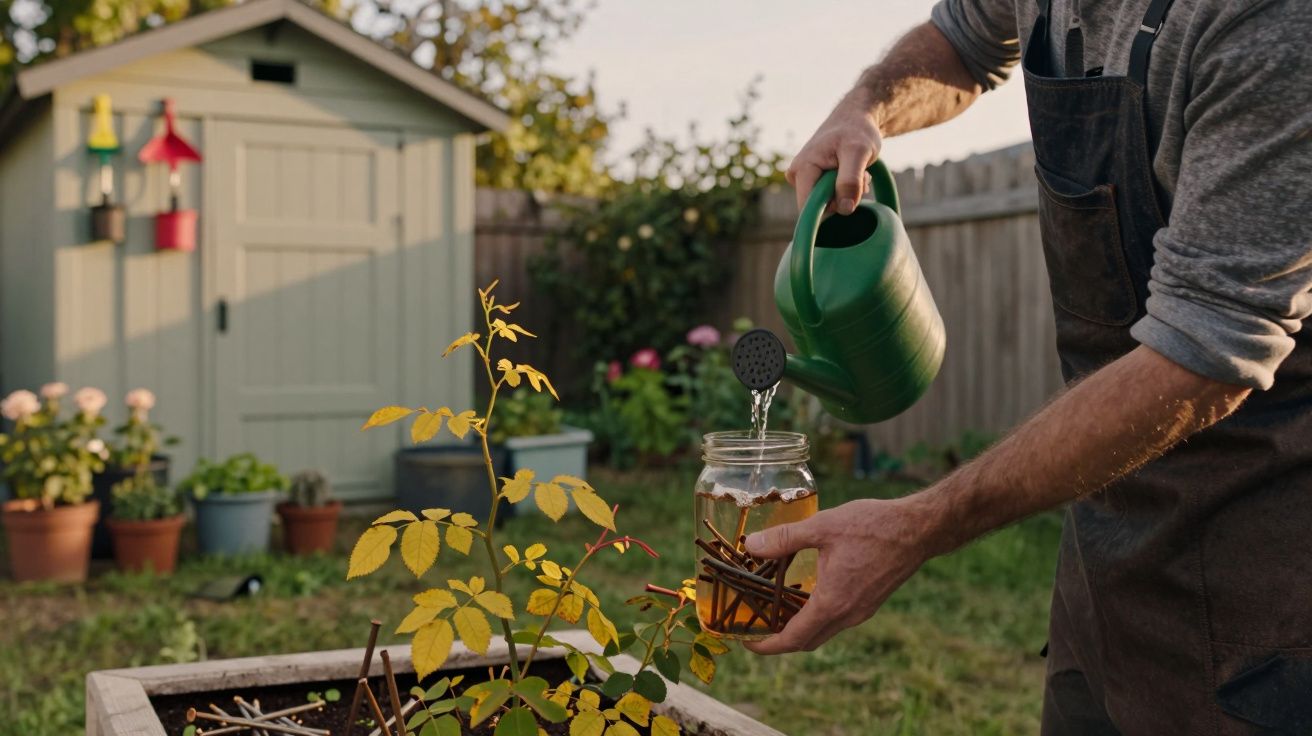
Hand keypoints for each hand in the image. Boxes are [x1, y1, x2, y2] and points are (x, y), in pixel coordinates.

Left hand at [741, 497, 930, 654]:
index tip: (746, 642)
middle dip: (779, 640)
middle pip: (806, 641)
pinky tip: (806, 593)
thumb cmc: (873, 526)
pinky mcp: (869, 602)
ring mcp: (861, 611)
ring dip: (798, 628)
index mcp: (832, 603)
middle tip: (756, 626)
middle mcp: (847, 615)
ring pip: (823, 631)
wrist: (919, 529)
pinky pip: (837, 620)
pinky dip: (816, 616)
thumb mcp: (822, 526)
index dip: (766, 646)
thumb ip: (784, 538)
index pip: (792, 639)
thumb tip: (751, 545)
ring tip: (776, 610)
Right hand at [787, 91, 882, 215]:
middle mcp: (796, 175)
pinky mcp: (811, 179)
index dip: (832, 207)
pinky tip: (850, 172)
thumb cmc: (857, 131)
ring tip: (856, 171)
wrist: (857, 117)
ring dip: (846, 192)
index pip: (809, 208)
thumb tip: (844, 209)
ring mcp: (803, 177)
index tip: (851, 194)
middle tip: (859, 177)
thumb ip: (850, 181)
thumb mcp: (859, 153)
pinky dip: (844, 189)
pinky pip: (827, 196)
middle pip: (819, 206)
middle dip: (842, 197)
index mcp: (802, 168)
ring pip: (826, 202)